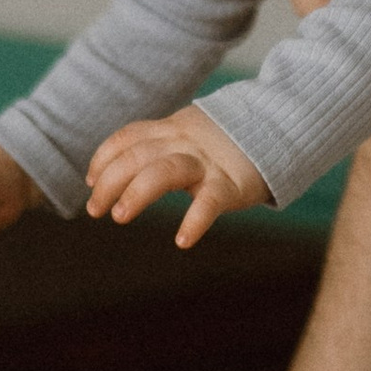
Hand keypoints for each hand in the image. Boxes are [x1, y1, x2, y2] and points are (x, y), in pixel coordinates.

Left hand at [84, 103, 271, 249]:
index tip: (91, 180)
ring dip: (136, 193)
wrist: (279, 129)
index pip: (129, 137)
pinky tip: (182, 240)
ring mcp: (208, 162)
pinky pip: (209, 202)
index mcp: (173, 129)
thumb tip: (118, 172)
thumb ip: (159, 147)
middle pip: (137, 155)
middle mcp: (185, 142)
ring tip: (120, 216)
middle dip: (110, 181)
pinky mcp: (231, 184)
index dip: (104, 157)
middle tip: (95, 210)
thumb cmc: (226, 144)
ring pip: (164, 171)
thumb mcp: (189, 136)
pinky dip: (194, 220)